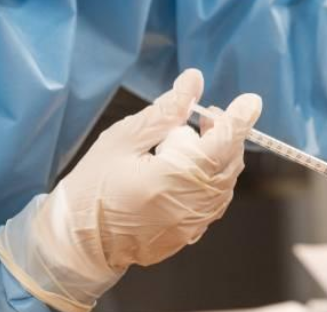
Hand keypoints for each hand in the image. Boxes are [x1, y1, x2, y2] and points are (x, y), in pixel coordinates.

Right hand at [0, 69, 260, 311]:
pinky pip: (214, 200)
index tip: (250, 101)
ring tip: (190, 140)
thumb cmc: (92, 189)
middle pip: (229, 161)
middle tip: (203, 116)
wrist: (76, 244)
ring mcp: (193, 224)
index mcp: (173, 179)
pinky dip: (209, 178)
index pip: (222, 143)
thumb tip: (193, 83)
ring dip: (218, 155)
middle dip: (224, 133)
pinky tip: (186, 169)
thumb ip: (164, 111)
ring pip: (225, 181)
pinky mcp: (190, 234)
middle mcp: (191, 205)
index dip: (239, 119)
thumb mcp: (122, 140)